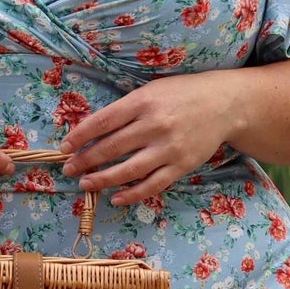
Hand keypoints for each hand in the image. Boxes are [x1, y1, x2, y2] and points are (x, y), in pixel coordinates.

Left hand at [58, 72, 239, 205]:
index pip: (103, 121)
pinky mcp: (181, 165)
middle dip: (85, 160)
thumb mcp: (152, 91)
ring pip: (129, 169)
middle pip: (112, 147)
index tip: (65, 147)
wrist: (224, 104)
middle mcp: (154, 125)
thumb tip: (93, 130)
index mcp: (143, 101)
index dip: (80, 135)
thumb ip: (127, 109)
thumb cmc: (182, 94)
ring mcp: (168, 148)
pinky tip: (116, 197)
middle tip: (69, 168)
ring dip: (103, 179)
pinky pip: (152, 184)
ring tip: (85, 184)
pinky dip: (132, 193)